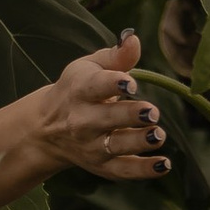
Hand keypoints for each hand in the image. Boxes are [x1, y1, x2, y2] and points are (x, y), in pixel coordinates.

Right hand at [27, 30, 168, 181]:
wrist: (46, 129)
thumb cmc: (77, 89)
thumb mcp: (89, 67)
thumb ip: (116, 55)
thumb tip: (134, 38)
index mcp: (80, 90)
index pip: (95, 86)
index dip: (113, 84)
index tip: (129, 83)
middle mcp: (82, 120)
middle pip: (107, 119)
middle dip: (130, 116)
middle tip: (152, 111)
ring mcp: (92, 146)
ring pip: (116, 146)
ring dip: (139, 142)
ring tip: (158, 134)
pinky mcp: (102, 166)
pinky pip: (123, 171)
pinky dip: (144, 170)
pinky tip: (164, 164)